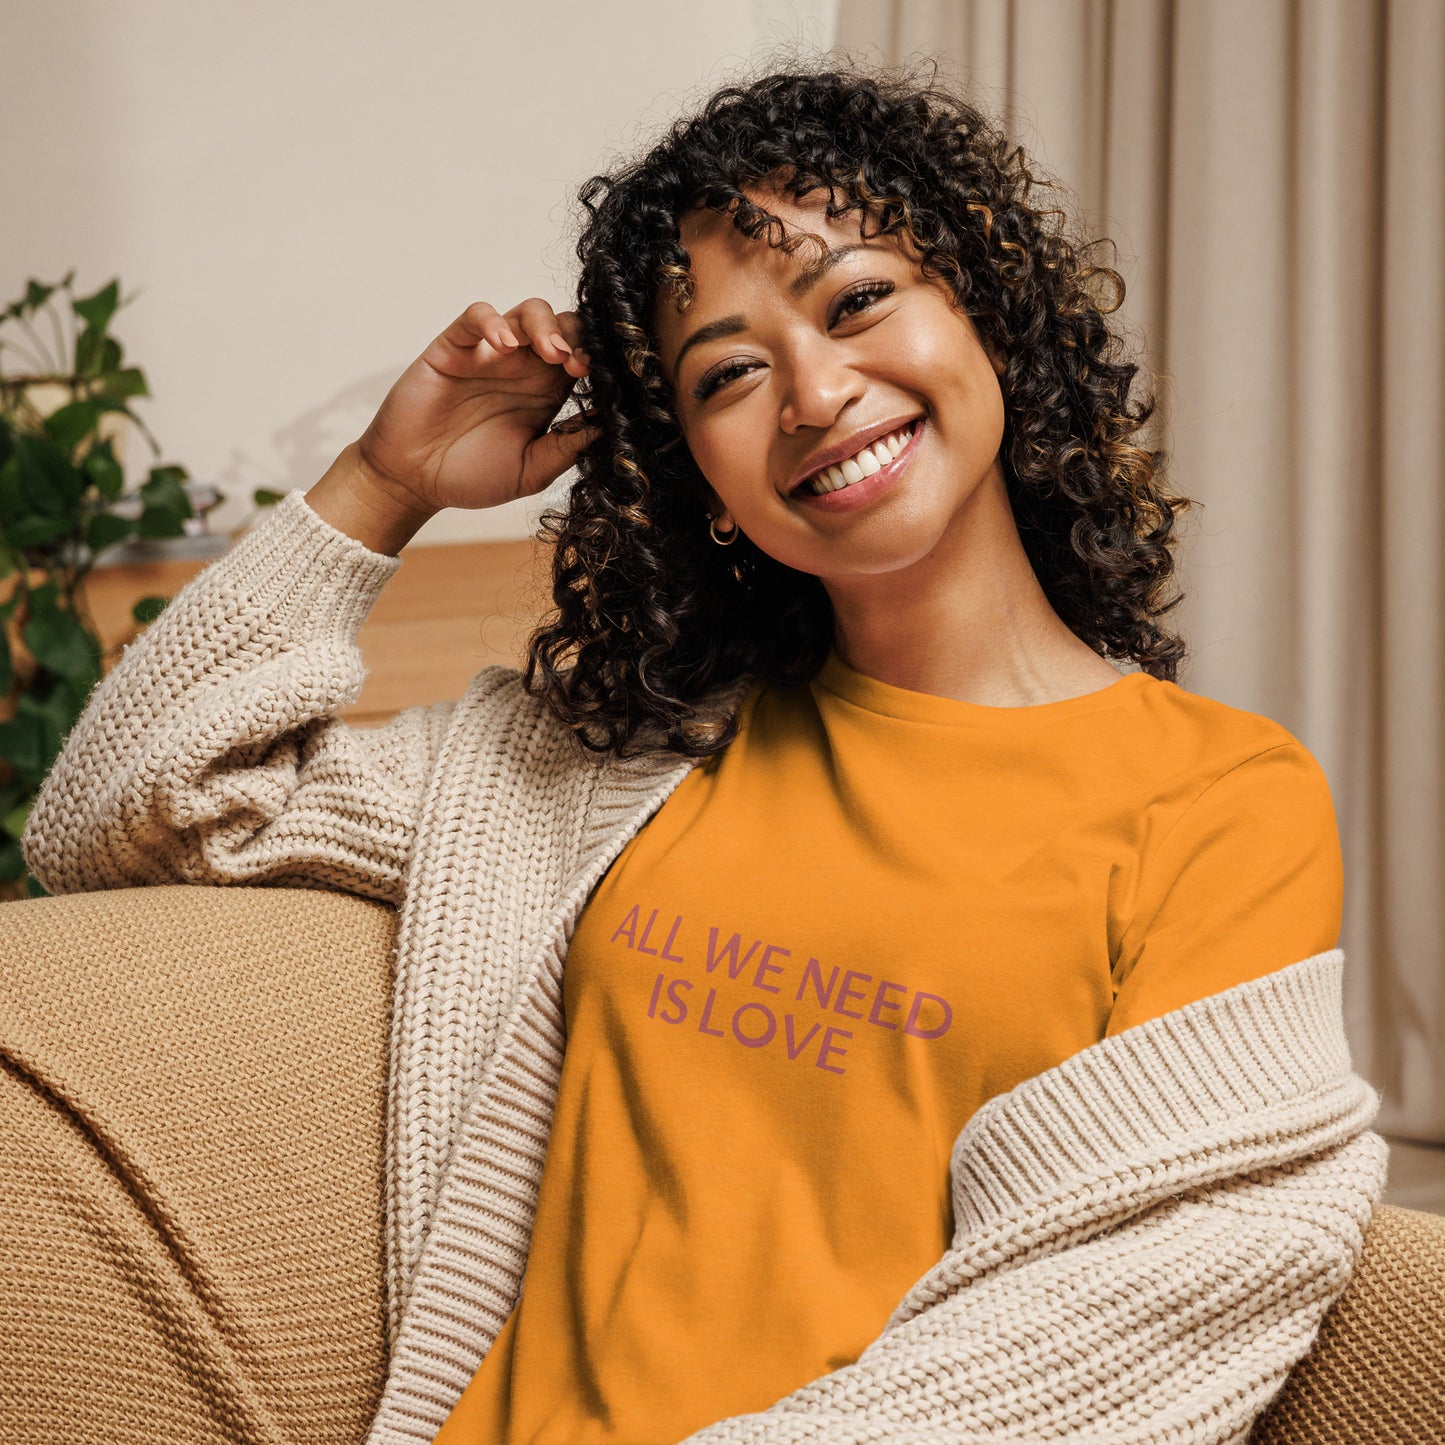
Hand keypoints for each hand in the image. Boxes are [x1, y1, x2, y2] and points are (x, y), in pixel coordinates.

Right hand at [354, 299, 597, 513]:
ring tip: (551, 352)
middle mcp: (523, 368)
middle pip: (563, 326)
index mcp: (547, 393)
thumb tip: (607, 426)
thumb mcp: (530, 471)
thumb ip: (566, 448)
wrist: (414, 481)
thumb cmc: (471, 476)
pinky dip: (492, 321)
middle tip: (579, 365)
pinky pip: (475, 316)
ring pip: (527, 312)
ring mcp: (489, 354)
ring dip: (546, 325)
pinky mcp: (454, 347)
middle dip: (578, 337)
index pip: (583, 358)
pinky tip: (503, 345)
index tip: (603, 380)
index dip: (596, 361)